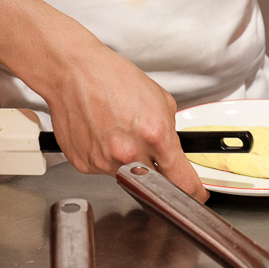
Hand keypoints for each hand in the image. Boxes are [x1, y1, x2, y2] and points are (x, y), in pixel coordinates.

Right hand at [0, 0, 209, 201]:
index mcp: (155, 135)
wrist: (73, 72)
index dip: (192, 191)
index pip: (181, 181)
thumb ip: (171, 136)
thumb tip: (174, 158)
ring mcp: (104, 161)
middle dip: (153, 166)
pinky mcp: (84, 164)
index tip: (195, 195)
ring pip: (127, 176)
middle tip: (142, 141)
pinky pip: (104, 169)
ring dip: (128, 161)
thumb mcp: (161, 100)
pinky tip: (101, 134)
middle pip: (153, 181)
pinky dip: (106, 156)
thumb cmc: (114, 79)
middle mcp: (129, 154)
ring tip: (116, 130)